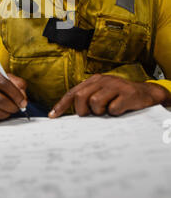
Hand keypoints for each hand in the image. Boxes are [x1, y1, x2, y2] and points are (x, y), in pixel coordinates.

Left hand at [48, 74, 170, 117]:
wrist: (146, 94)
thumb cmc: (120, 98)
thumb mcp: (102, 95)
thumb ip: (88, 101)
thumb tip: (71, 116)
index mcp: (93, 81)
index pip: (73, 92)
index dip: (61, 105)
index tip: (52, 117)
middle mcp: (102, 80)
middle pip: (80, 97)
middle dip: (82, 110)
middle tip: (91, 115)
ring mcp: (115, 85)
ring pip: (95, 102)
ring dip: (100, 112)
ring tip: (109, 110)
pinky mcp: (127, 93)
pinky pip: (113, 108)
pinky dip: (114, 113)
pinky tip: (120, 110)